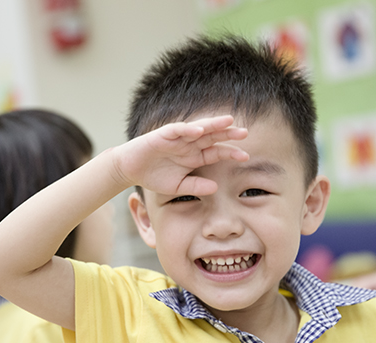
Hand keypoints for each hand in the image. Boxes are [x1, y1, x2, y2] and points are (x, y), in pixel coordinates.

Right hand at [109, 115, 248, 193]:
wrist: (129, 170)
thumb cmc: (154, 176)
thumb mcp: (178, 187)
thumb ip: (196, 187)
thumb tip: (216, 188)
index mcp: (194, 156)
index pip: (217, 152)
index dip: (231, 153)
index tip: (246, 157)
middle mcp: (189, 144)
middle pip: (213, 137)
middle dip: (228, 134)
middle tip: (245, 132)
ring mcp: (177, 138)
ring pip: (199, 128)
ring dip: (213, 125)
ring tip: (228, 121)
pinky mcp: (163, 135)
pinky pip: (177, 130)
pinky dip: (188, 129)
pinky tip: (199, 130)